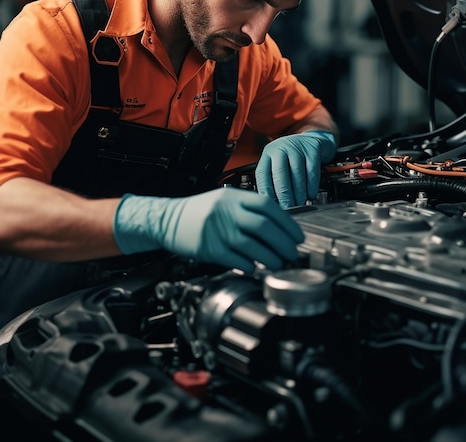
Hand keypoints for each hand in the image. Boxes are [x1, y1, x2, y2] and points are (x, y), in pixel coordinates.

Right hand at [113, 187, 303, 272]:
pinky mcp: (209, 248)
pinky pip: (235, 259)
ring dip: (271, 257)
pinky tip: (257, 268)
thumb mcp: (225, 201)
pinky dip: (250, 265)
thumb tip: (280, 227)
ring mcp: (217, 230)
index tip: (298, 236)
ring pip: (252, 245)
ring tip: (280, 264)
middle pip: (264, 227)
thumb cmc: (200, 211)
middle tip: (294, 253)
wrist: (167, 219)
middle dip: (284, 242)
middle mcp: (226, 212)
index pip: (268, 207)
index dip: (287, 223)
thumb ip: (249, 209)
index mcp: (234, 197)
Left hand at [255, 130, 336, 208]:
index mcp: (268, 153)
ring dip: (299, 193)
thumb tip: (272, 204)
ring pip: (297, 174)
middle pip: (280, 175)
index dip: (266, 191)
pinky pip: (312, 171)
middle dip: (284, 196)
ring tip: (300, 204)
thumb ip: (273, 179)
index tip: (271, 206)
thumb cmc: (292, 156)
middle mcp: (280, 148)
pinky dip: (311, 186)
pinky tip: (311, 194)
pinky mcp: (313, 149)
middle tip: (288, 208)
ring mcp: (297, 147)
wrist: (312, 139)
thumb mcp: (278, 163)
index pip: (262, 174)